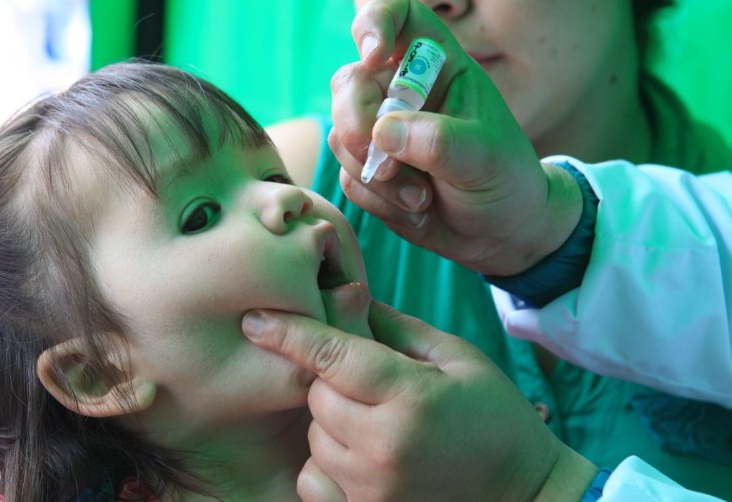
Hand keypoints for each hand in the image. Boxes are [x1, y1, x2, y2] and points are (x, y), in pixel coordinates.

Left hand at [242, 287, 595, 500]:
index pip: (334, 357)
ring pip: (315, 436)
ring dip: (332, 421)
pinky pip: (315, 479)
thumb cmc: (496, 419)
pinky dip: (327, 463)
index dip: (291, 334)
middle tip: (370, 384)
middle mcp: (385, 446)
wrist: (526, 496)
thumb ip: (400, 330)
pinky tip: (363, 457)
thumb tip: (350, 300)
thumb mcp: (459, 359)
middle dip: (331, 381)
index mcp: (412, 397)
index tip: (254, 319)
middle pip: (318, 396)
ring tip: (377, 422)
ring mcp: (373, 488)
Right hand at [330, 0, 581, 275]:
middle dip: (357, 127)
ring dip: (378, 178)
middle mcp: (401, 91)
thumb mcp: (486, 159)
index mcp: (438, 65)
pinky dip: (379, 202)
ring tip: (424, 199)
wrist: (501, 231)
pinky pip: (349, 179)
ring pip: (342, 138)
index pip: (398, 16)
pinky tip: (417, 210)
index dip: (376, 24)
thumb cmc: (505, 181)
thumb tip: (383, 134)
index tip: (375, 57)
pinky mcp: (370, 170)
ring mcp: (381, 132)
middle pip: (349, 84)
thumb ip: (440, 142)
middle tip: (389, 168)